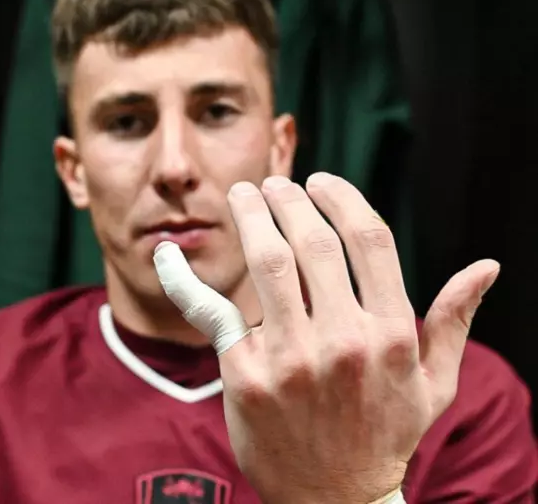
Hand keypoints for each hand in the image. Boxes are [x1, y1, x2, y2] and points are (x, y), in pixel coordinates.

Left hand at [154, 173, 499, 503]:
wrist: (335, 501)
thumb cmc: (384, 435)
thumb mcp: (434, 385)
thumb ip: (454, 322)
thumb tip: (485, 267)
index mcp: (392, 334)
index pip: (369, 240)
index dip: (341, 198)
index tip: (320, 181)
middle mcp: (344, 340)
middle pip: (313, 242)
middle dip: (290, 199)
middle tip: (275, 184)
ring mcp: (291, 358)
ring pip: (268, 261)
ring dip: (252, 216)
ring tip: (245, 195)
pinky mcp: (245, 375)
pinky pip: (212, 310)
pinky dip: (183, 278)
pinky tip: (167, 254)